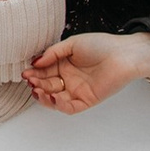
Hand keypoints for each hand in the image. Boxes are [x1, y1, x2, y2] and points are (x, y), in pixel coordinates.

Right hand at [25, 32, 149, 113]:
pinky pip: (70, 107)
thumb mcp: (72, 44)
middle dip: (36, 84)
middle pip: (47, 86)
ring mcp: (78, 90)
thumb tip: (35, 62)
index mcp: (65, 65)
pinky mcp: (87, 99)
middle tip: (30, 81)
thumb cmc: (101, 45)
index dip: (34, 73)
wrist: (123, 54)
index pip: (44, 72)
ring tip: (37, 90)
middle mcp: (70, 79)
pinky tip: (52, 97)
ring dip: (44, 97)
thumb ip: (53, 53)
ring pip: (55, 99)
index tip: (26, 72)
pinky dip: (59, 105)